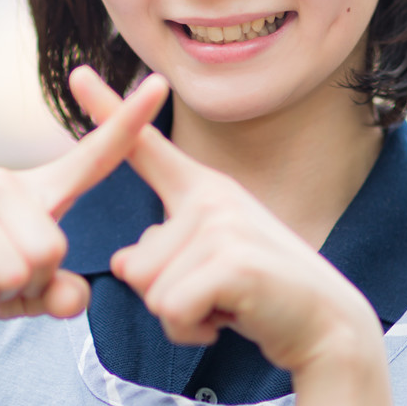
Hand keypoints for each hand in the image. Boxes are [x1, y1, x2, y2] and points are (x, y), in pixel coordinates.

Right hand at [0, 71, 169, 330]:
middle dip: (30, 283)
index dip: (128, 123)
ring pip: (14, 270)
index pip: (93, 157)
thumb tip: (75, 298)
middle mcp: (4, 183)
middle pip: (52, 250)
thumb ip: (61, 296)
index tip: (159, 84)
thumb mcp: (30, 293)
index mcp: (39, 192)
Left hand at [70, 68, 381, 374]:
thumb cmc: (260, 296)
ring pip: (151, 293)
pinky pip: (171, 311)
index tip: (78, 73)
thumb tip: (122, 262)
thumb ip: (157, 256)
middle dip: (167, 298)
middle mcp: (211, 198)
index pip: (147, 149)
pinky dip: (194, 332)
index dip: (110, 111)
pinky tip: (234, 318)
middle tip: (220, 294)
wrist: (328, 327)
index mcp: (203, 191)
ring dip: (183, 318)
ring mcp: (223, 226)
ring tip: (230, 303)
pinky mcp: (232, 262)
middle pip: (134, 267)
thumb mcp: (202, 266)